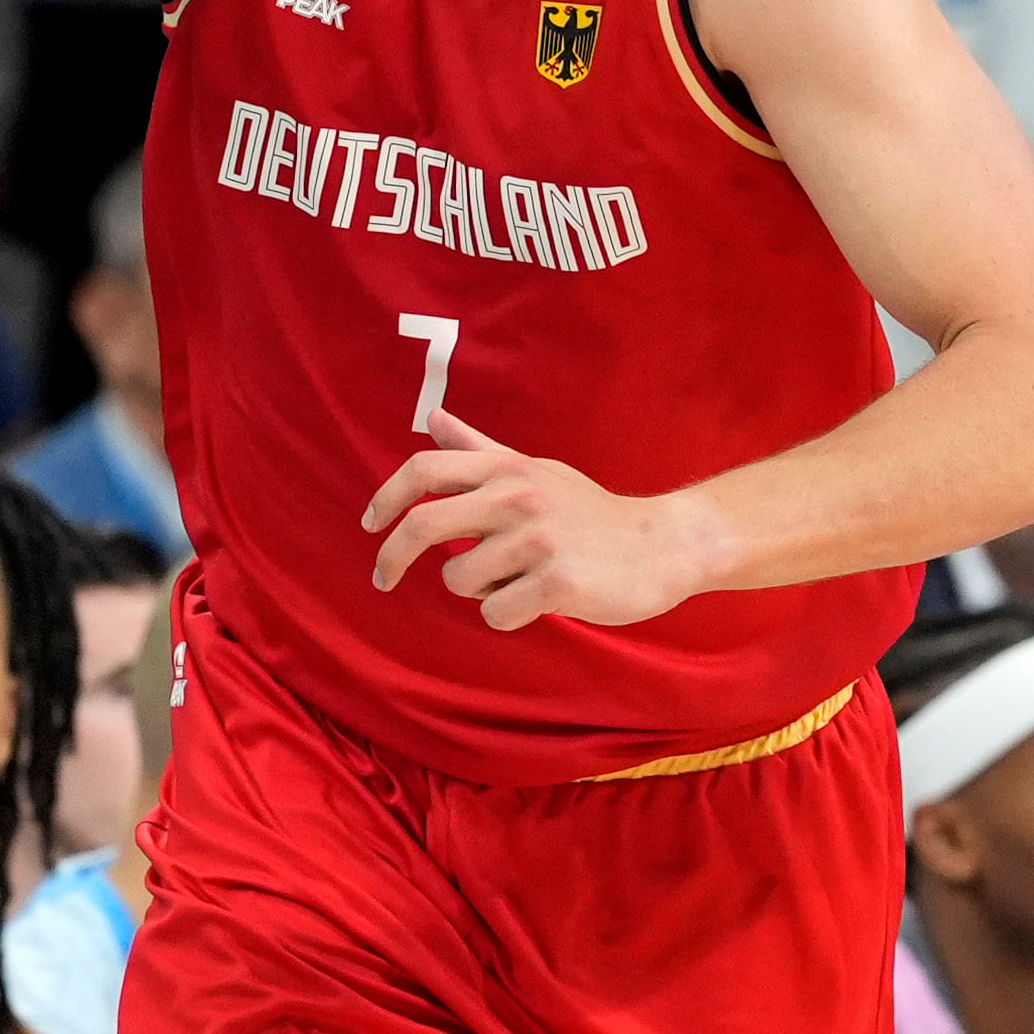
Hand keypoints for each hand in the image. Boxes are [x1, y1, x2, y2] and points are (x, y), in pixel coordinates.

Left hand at [362, 417, 725, 629]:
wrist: (663, 545)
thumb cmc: (590, 512)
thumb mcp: (537, 471)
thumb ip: (480, 451)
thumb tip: (434, 419)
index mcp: (508, 468)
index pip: (424, 470)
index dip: (385, 499)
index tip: (370, 526)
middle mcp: (518, 496)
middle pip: (423, 525)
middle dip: (391, 558)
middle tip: (382, 580)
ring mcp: (537, 539)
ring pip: (459, 579)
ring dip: (478, 589)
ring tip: (519, 578)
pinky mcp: (557, 582)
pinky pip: (495, 612)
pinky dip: (508, 613)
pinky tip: (540, 599)